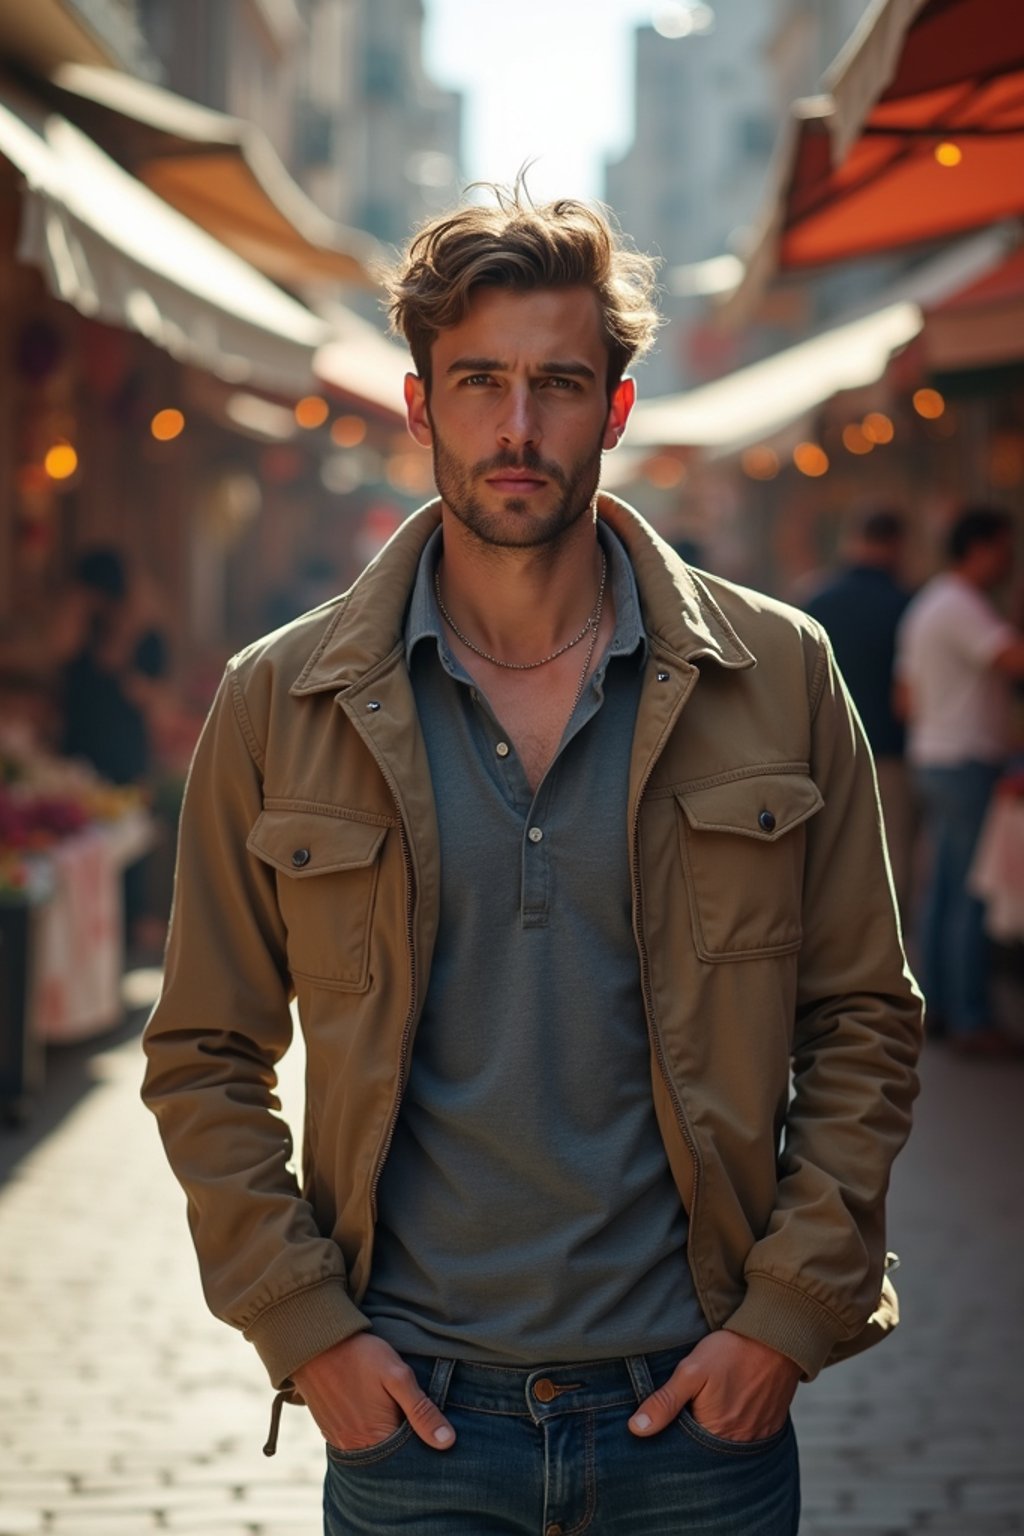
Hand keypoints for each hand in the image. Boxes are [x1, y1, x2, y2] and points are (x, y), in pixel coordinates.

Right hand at [292, 1332, 455, 1451]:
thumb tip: (447, 1442)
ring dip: (385, 1437)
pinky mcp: (329, 1431)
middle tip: (411, 1414)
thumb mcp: (397, 1376)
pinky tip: (373, 1411)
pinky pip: (354, 1441)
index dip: (423, 1444)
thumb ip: (421, 1410)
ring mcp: (339, 1441)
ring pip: (372, 1449)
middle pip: (389, 1457)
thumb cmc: (360, 1356)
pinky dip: (367, 1433)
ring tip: (392, 1411)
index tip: (432, 1427)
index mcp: (376, 1438)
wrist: (316, 1343)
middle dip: (404, 1443)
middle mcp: (355, 1447)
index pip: (408, 1458)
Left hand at [628, 1331, 799, 1442]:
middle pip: (707, 1449)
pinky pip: (749, 1437)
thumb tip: (636, 1429)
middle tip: (691, 1407)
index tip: (670, 1418)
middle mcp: (739, 1443)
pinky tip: (731, 1406)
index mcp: (715, 1433)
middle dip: (694, 1435)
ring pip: (727, 1444)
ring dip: (716, 1431)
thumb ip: (664, 1402)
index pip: (686, 1451)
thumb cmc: (732, 1351)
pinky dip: (737, 1426)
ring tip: (710, 1406)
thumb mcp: (691, 1371)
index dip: (674, 1436)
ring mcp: (758, 1436)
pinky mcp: (771, 1426)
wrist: (777, 1337)